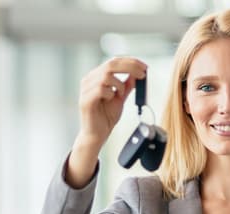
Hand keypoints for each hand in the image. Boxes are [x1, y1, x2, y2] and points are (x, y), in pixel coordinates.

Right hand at [67, 57, 146, 186]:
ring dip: (119, 84)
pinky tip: (110, 100)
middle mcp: (88, 80)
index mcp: (96, 77)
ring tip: (120, 95)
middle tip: (143, 74)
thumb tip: (136, 74)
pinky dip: (110, 93)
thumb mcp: (120, 98)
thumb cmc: (106, 117)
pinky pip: (101, 89)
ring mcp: (85, 90)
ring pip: (106, 75)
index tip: (145, 67)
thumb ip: (126, 86)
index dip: (130, 62)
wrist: (97, 135)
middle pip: (110, 64)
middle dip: (130, 66)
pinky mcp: (85, 100)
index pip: (113, 61)